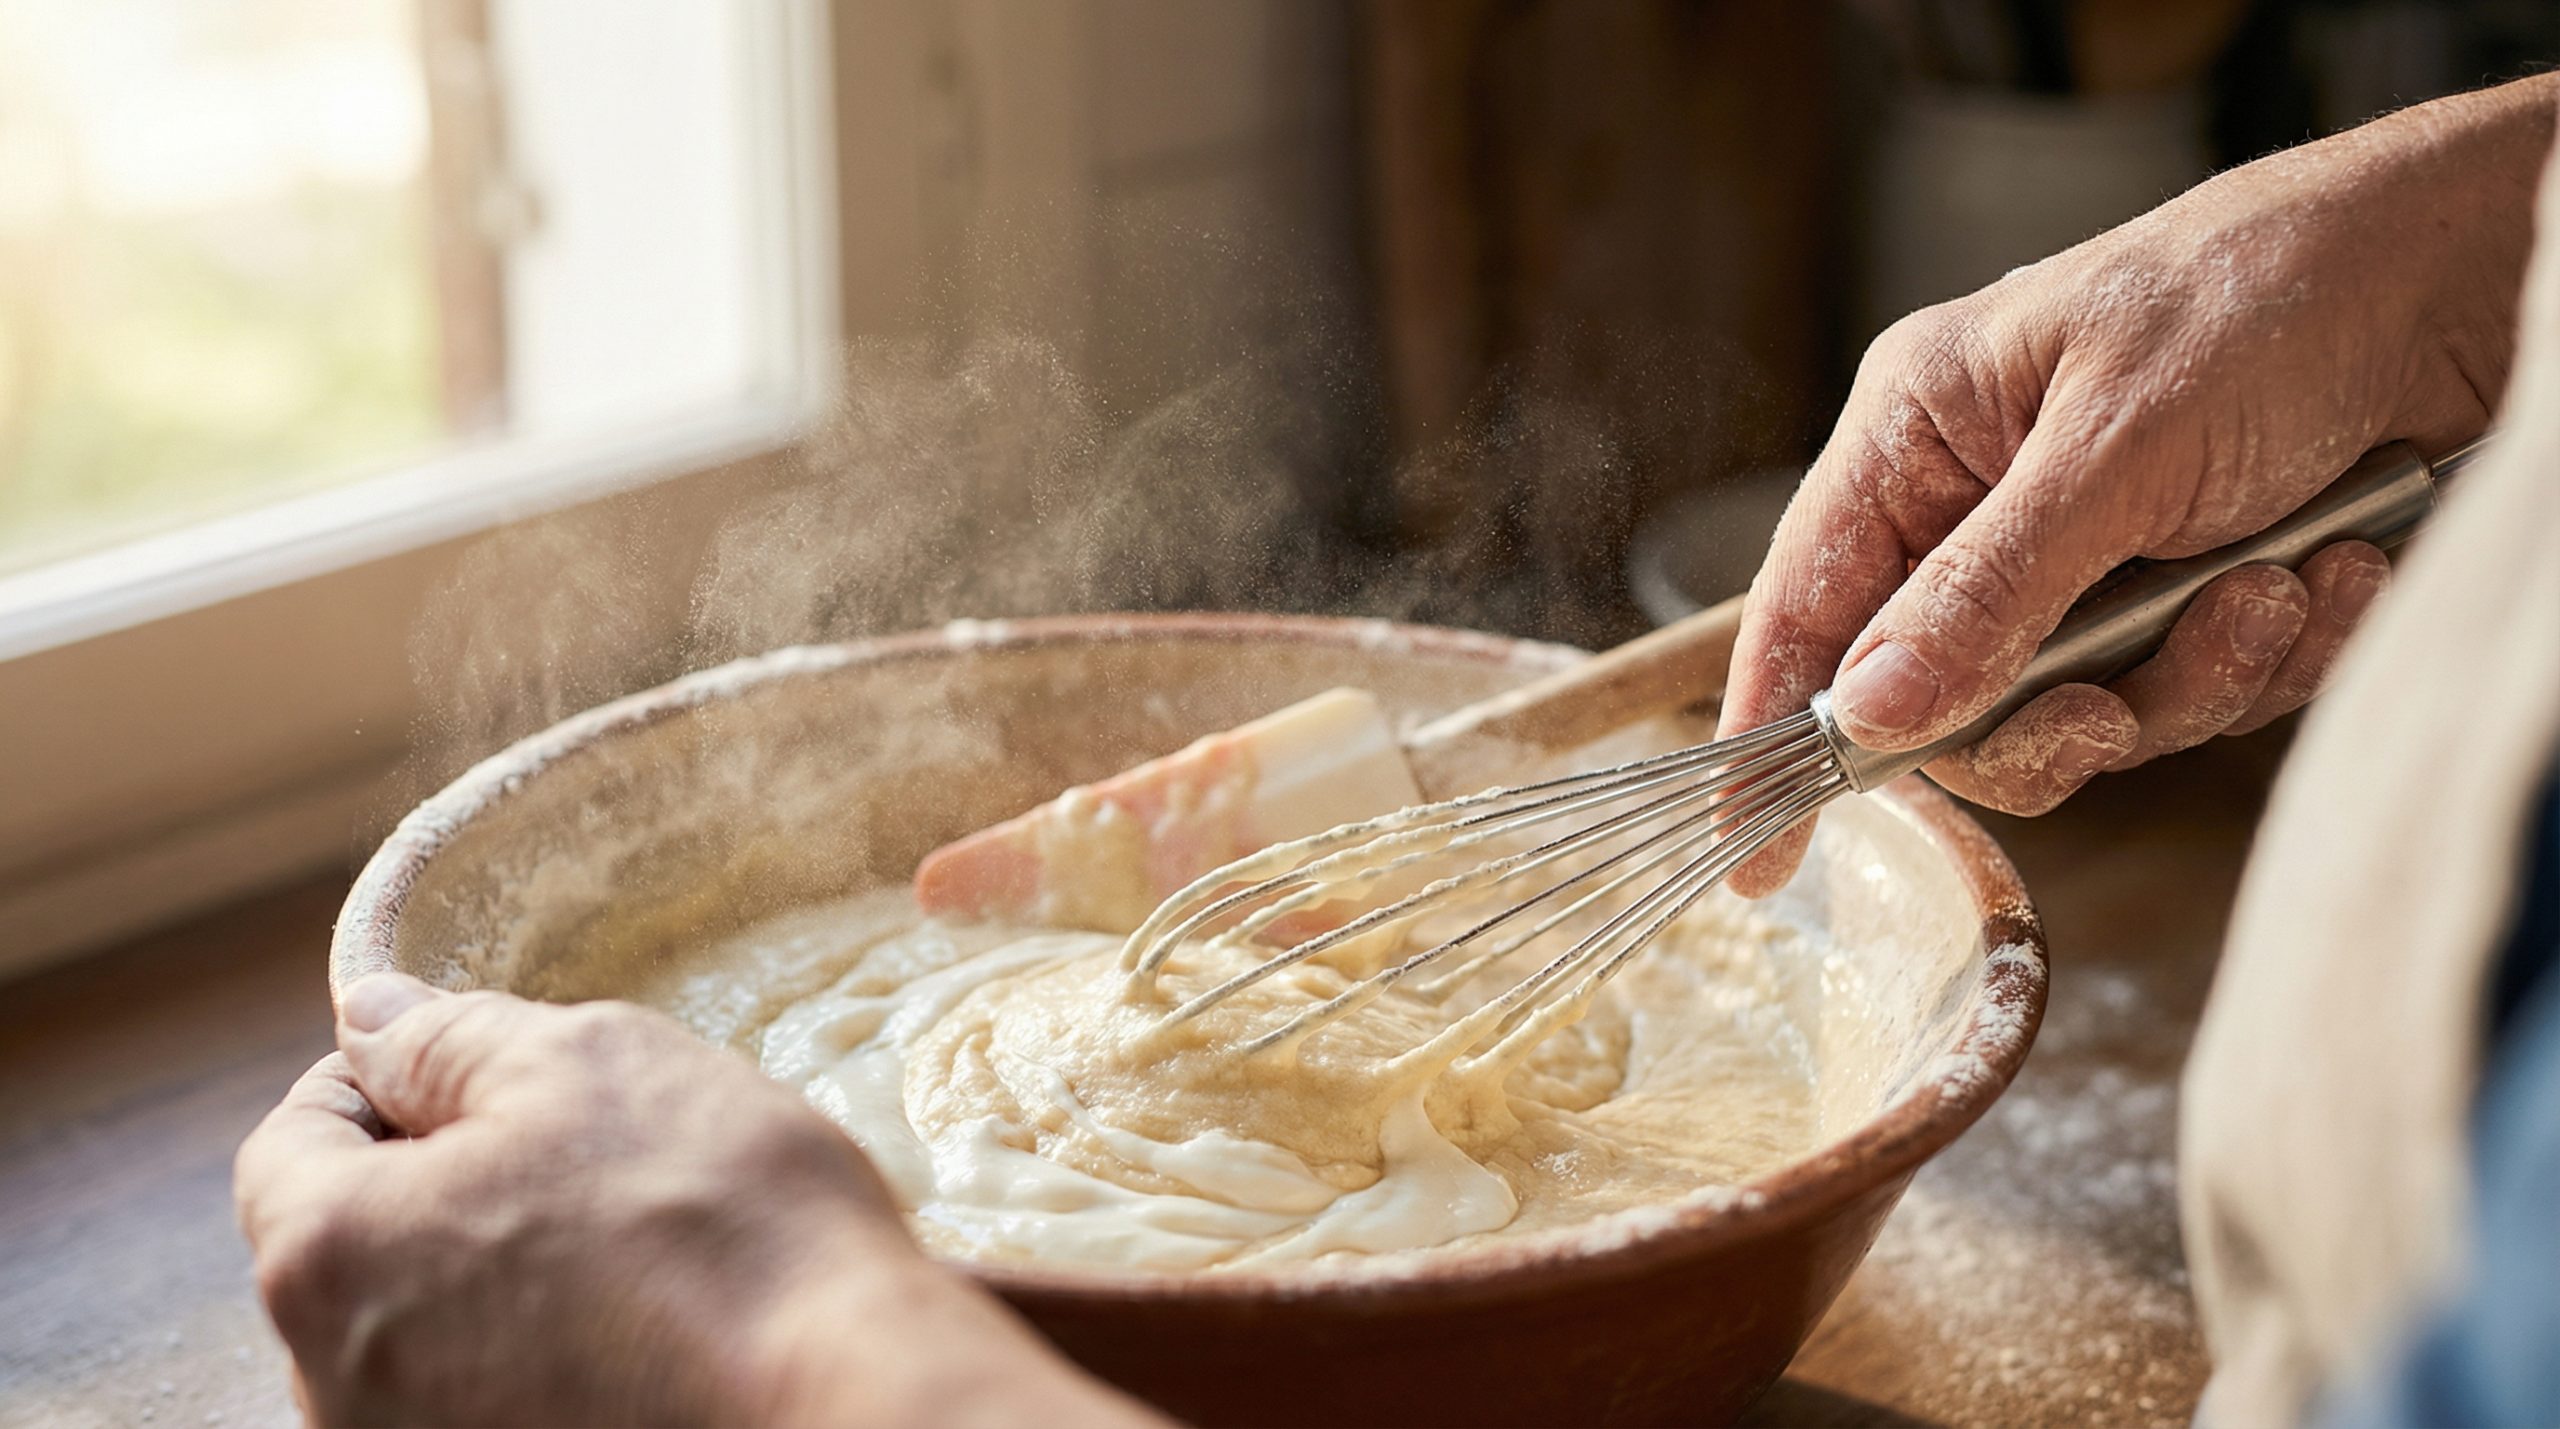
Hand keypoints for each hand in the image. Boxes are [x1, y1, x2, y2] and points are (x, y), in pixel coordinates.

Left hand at [235, 974, 1154, 1427]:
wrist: (844, 1394)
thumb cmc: (715, 1220)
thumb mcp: (587, 1063)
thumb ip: (448, 1038)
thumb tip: (370, 1018)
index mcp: (325, 1259)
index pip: (291, 1138)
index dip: (384, 1075)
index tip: (482, 1061)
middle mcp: (335, 1386)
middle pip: (355, 1244)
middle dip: (447, 1178)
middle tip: (582, 1143)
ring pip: (426, 1328)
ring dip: (502, 1269)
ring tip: (632, 1240)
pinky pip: (488, 1395)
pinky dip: (547, 1349)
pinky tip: (645, 1323)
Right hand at [1719, 76, 2554, 892]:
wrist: (2470, 276)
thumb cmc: (2270, 295)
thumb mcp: (2117, 446)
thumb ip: (1987, 593)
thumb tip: (1871, 717)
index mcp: (1922, 434)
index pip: (1809, 605)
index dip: (1777, 730)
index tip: (1756, 857)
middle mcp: (1989, 505)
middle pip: (1948, 698)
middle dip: (2052, 714)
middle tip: (2112, 711)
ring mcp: (2092, 557)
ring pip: (2085, 713)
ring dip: (2196, 673)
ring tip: (2277, 586)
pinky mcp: (2192, 594)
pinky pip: (2197, 696)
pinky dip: (2275, 653)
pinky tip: (2332, 573)